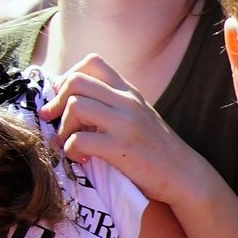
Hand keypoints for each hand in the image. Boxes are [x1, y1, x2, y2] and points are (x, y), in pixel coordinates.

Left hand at [41, 54, 207, 206]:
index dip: (69, 77)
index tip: (64, 99)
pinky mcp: (121, 148)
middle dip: (56, 101)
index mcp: (129, 92)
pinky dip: (71, 150)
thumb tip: (73, 100)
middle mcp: (127, 101)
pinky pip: (80, 140)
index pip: (92, 62)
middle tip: (54, 121)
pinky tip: (82, 159)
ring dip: (63, 127)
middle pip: (76, 81)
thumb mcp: (139, 115)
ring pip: (75, 105)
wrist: (184, 174)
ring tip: (68, 143)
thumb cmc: (156, 149)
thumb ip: (113, 103)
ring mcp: (125, 124)